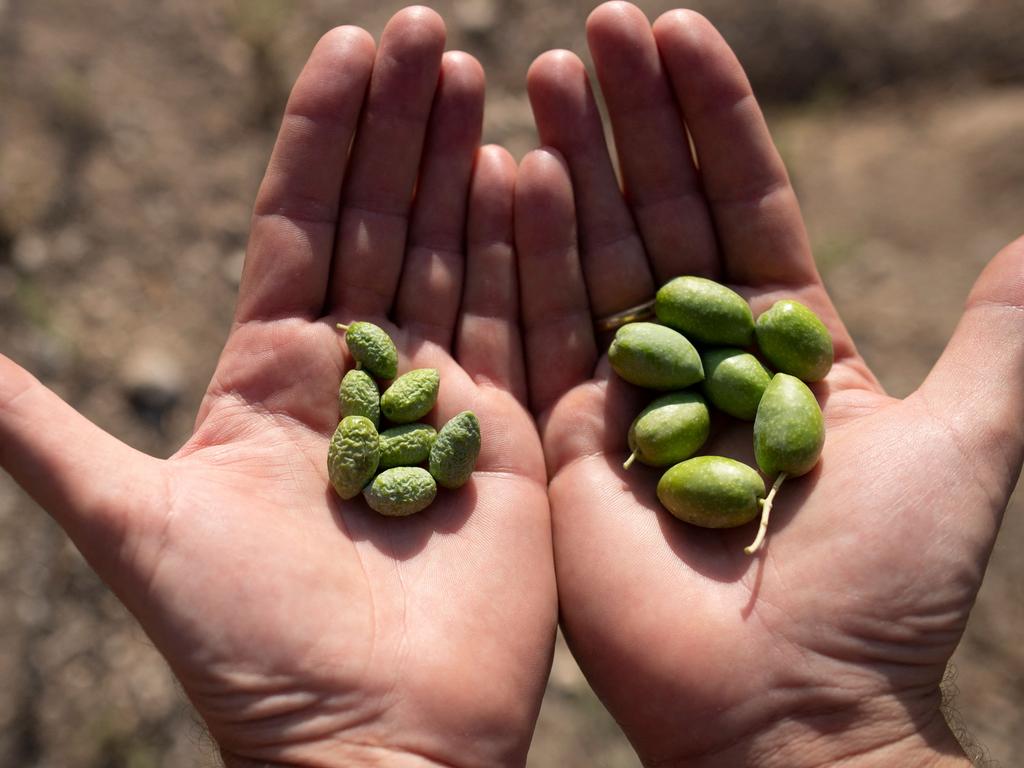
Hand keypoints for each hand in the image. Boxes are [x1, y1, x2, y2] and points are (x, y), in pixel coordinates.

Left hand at [0, 8, 553, 766]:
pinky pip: (521, 320)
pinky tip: (527, 170)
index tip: (351, 47)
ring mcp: (444, 400)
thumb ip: (36, 427)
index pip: (304, 224)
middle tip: (429, 28)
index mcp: (274, 376)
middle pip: (384, 222)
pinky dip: (523, 248)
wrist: (374, 739)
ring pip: (453, 256)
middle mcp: (363, 375)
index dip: (325, 136)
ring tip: (475, 73)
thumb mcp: (124, 518)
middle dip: (401, 125)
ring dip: (462, 164)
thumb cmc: (249, 644)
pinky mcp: (511, 434)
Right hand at [517, 3, 1022, 765]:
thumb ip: (996, 334)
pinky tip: (512, 173)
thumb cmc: (884, 586)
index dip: (714, 120)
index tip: (680, 32)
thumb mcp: (965, 440)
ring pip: (592, 259)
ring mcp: (625, 398)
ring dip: (569, 164)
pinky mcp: (567, 442)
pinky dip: (527, 253)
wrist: (788, 709)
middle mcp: (698, 362)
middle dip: (629, 119)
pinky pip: (541, 332)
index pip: (745, 206)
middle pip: (659, 217)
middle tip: (595, 25)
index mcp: (784, 349)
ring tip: (541, 71)